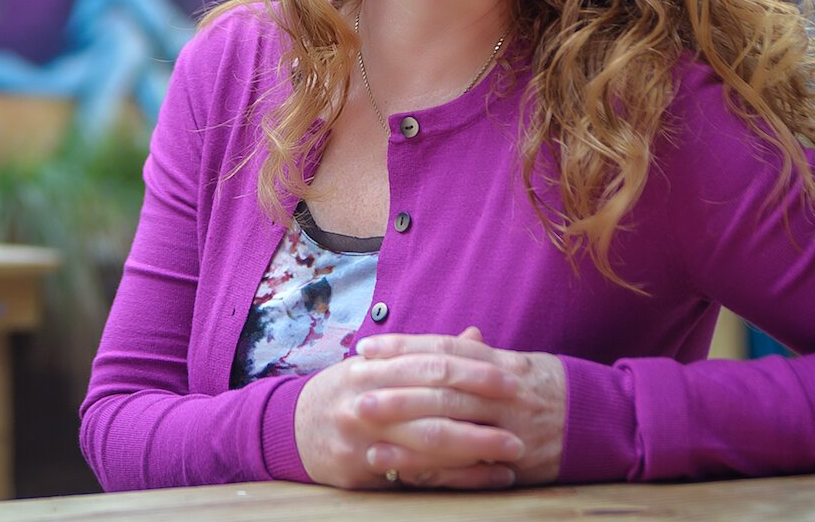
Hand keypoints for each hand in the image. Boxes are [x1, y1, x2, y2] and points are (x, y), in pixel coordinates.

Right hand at [294, 326, 525, 489]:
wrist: (291, 429)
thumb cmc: (347, 391)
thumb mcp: (378, 364)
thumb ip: (428, 354)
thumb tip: (477, 335)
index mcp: (374, 367)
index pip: (431, 362)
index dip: (473, 369)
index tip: (512, 377)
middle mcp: (367, 398)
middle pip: (433, 402)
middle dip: (482, 409)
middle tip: (522, 415)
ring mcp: (363, 437)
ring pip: (428, 442)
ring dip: (476, 448)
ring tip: (514, 451)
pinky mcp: (361, 471)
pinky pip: (418, 477)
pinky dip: (458, 479)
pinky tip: (489, 478)